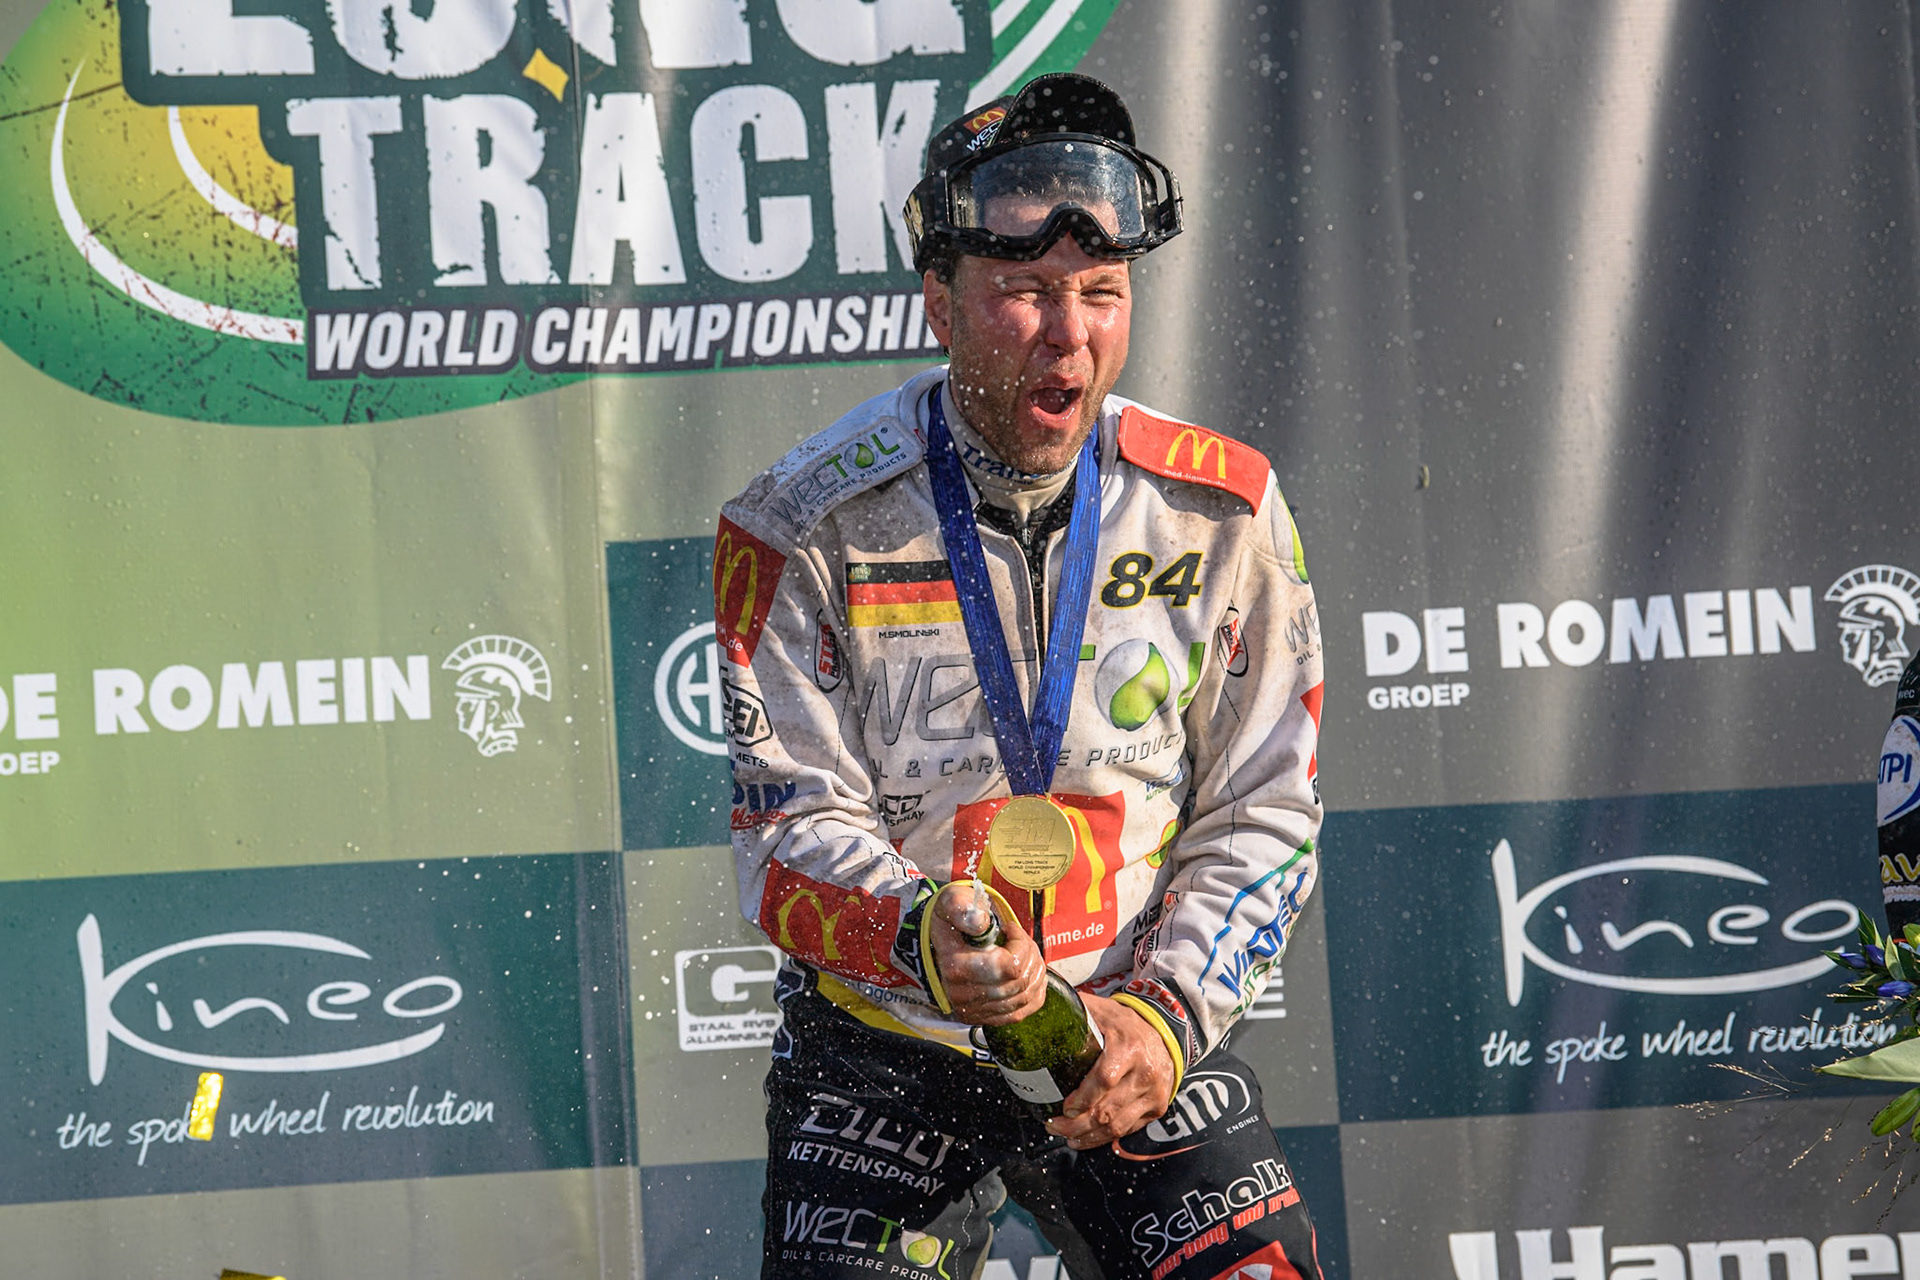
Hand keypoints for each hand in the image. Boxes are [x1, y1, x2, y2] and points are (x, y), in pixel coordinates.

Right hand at [928, 885, 1046, 1024]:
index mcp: (956, 967)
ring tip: (1025, 952)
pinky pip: (1021, 1013)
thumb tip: (981, 923)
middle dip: (1030, 955)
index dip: (1021, 945)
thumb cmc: (951, 920)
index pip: (1009, 967)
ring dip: (1034, 972)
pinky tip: (1030, 974)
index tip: (1010, 928)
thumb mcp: (952, 903)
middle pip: (1019, 982)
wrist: (938, 943)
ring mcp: (973, 1011)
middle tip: (1020, 938)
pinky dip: (1033, 993)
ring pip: (1024, 998)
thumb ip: (963, 908)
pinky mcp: (982, 1018)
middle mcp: (963, 995)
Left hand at [1046, 995, 1176, 1149]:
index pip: (1104, 1079)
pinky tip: (1086, 1138)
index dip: (1081, 1098)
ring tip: (1066, 1136)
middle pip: (1107, 1110)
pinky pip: (1127, 1130)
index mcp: (1129, 1048)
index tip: (1063, 1108)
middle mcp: (1144, 1074)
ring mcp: (1153, 1094)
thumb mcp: (1103, 1011)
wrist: (1166, 1034)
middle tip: (1053, 1125)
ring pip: (1117, 1126)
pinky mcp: (1155, 1108)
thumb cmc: (1126, 1023)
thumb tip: (1039, 1005)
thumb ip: (1075, 1011)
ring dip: (1088, 1136)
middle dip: (1076, 1124)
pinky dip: (1104, 1138)